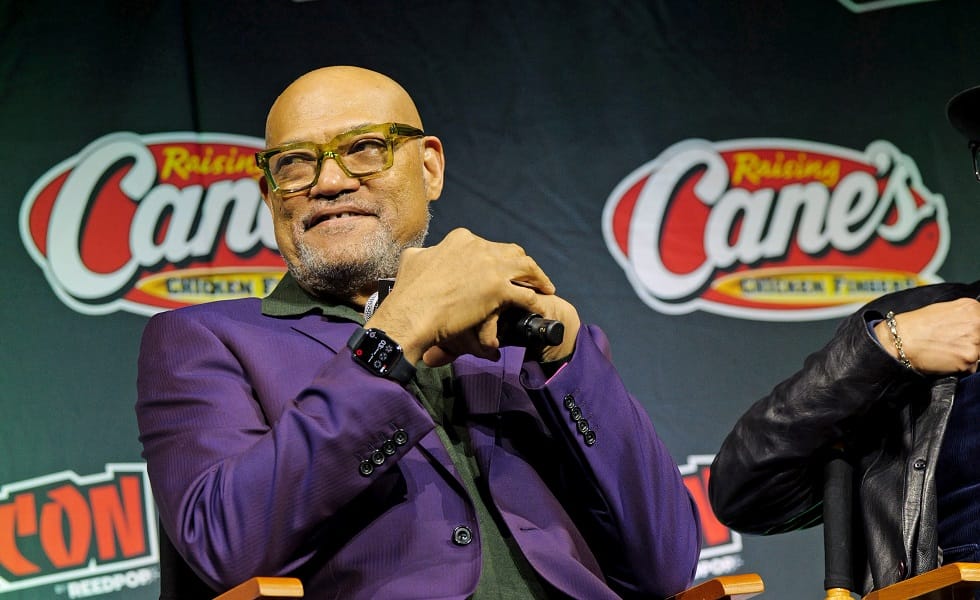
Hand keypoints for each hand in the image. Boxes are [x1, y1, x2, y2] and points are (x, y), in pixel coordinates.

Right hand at [366, 228, 574, 364]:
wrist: (411, 314)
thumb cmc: (408, 293)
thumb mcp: (413, 260)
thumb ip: (427, 253)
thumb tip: (428, 254)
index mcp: (461, 239)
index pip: (487, 245)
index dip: (496, 258)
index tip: (499, 269)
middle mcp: (479, 247)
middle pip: (512, 253)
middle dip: (521, 264)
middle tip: (527, 276)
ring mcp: (491, 267)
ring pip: (526, 267)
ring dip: (538, 278)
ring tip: (545, 287)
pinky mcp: (499, 289)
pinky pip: (527, 295)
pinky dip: (536, 301)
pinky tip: (541, 307)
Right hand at [873, 298, 979, 374]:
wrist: (901, 340)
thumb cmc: (916, 324)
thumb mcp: (944, 309)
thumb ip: (965, 315)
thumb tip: (974, 322)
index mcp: (972, 308)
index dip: (976, 330)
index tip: (967, 333)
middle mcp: (977, 323)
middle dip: (973, 342)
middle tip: (954, 342)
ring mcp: (974, 342)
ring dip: (968, 354)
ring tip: (948, 350)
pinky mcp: (968, 360)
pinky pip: (972, 367)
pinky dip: (961, 366)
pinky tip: (946, 358)